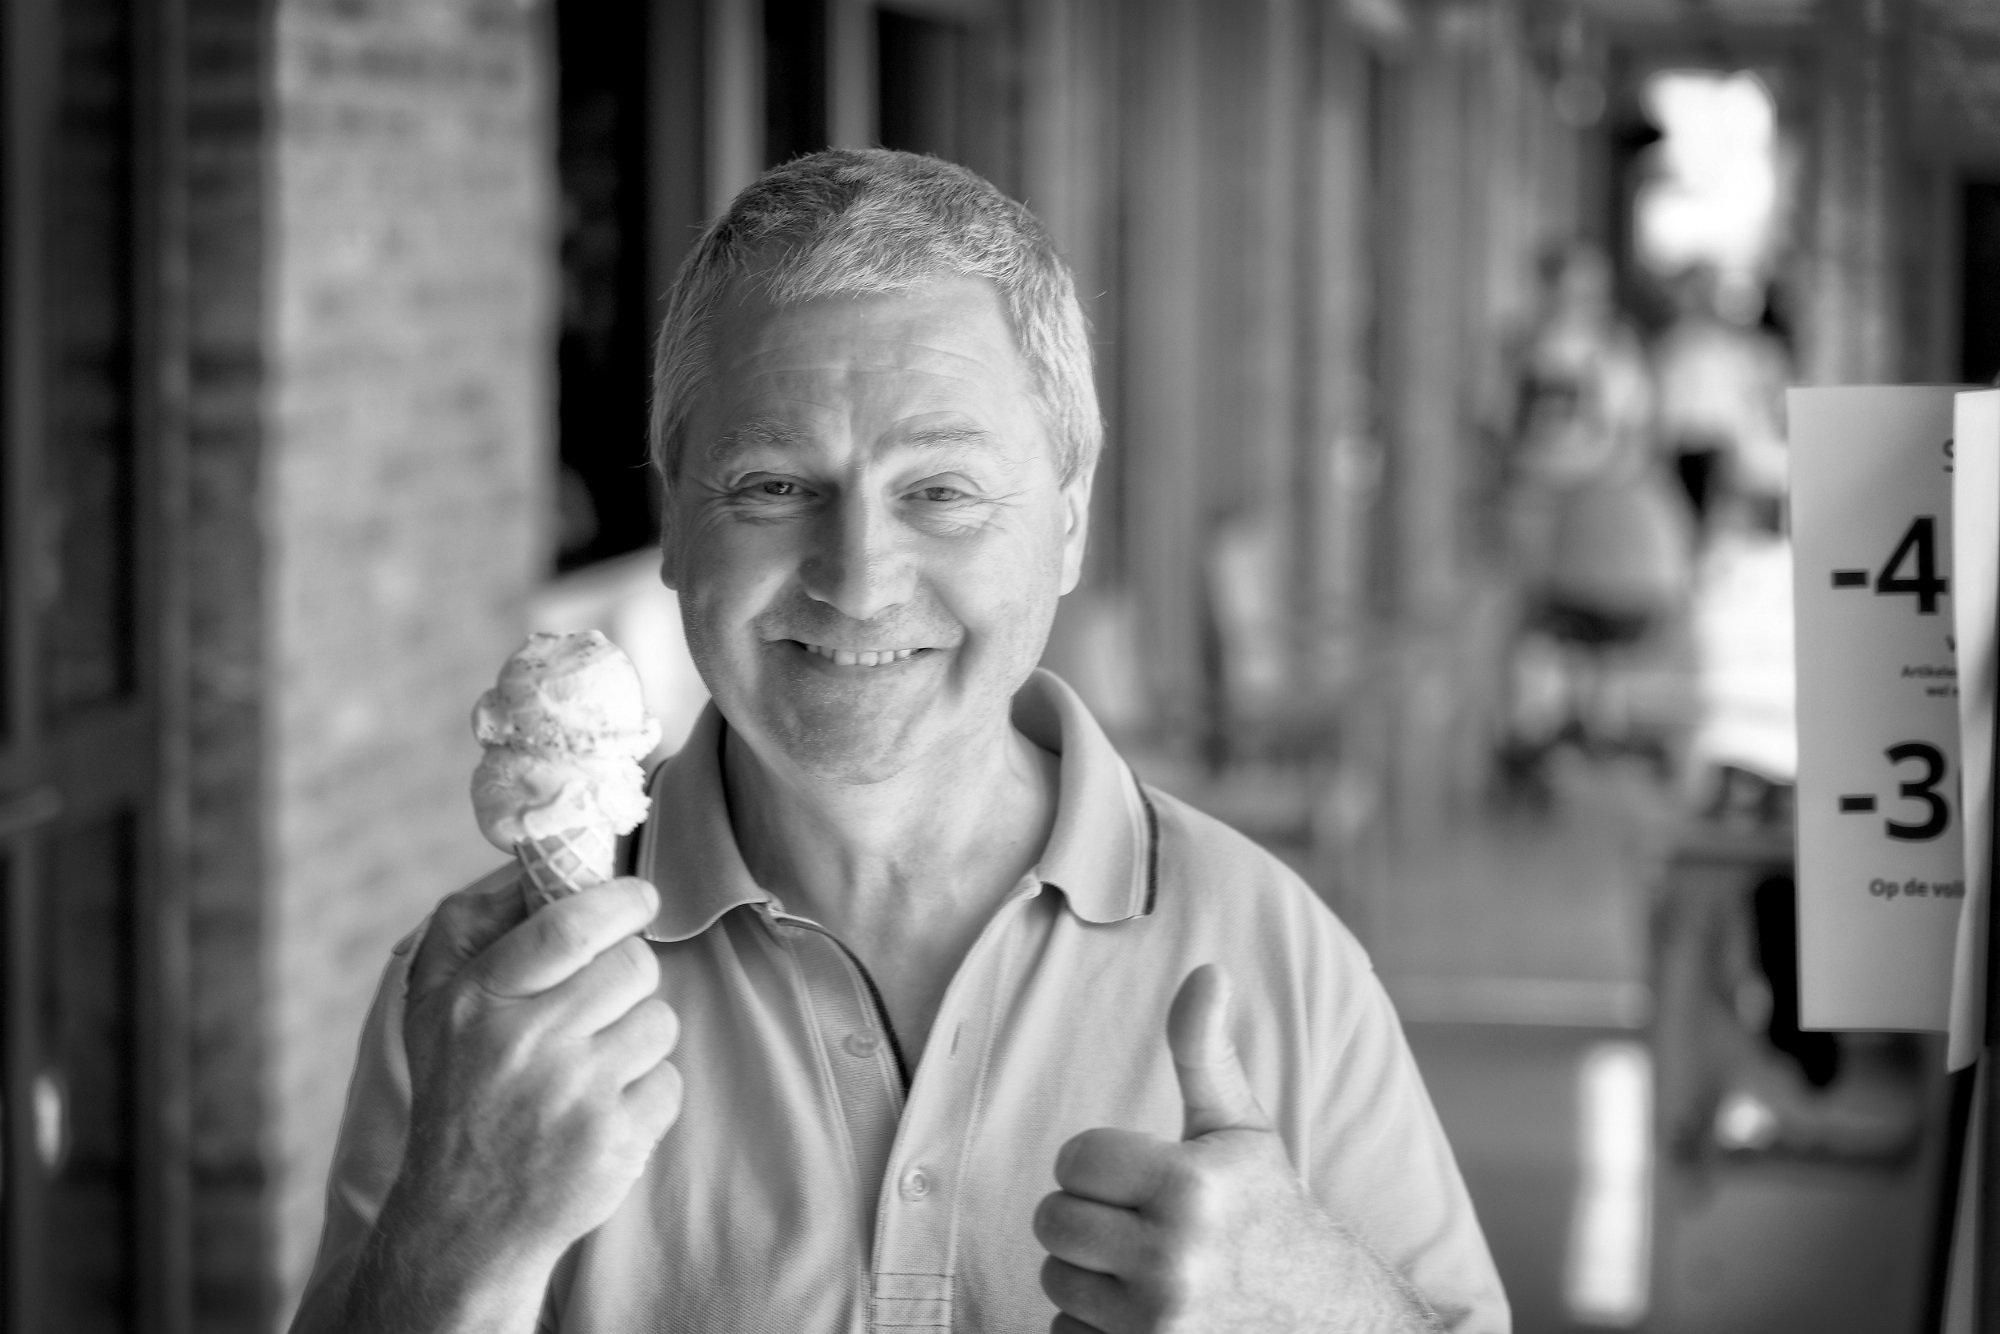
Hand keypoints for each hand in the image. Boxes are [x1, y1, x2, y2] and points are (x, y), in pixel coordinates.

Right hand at [390, 873, 682, 1279]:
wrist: (465, 1220)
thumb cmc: (458, 1092)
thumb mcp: (432, 1004)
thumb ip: (469, 924)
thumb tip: (532, 864)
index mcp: (477, 1001)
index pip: (570, 924)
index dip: (621, 900)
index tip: (639, 897)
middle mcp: (525, 1044)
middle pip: (633, 966)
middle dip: (628, 976)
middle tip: (599, 1003)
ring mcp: (575, 1096)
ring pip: (659, 1021)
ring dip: (638, 1035)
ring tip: (592, 1064)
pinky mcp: (615, 1141)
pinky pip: (668, 1081)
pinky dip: (645, 1092)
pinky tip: (602, 1110)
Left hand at [1034, 965, 1429, 1333]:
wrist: (1328, 1320)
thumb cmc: (1270, 1213)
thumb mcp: (1240, 1129)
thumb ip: (1204, 1051)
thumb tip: (1206, 970)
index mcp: (1191, 1186)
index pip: (1075, 1158)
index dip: (1101, 1164)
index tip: (1142, 1177)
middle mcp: (1174, 1258)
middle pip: (1053, 1221)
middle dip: (1087, 1217)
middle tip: (1138, 1222)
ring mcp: (1158, 1324)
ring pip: (1058, 1280)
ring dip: (1089, 1275)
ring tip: (1146, 1268)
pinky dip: (1094, 1327)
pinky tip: (1143, 1315)